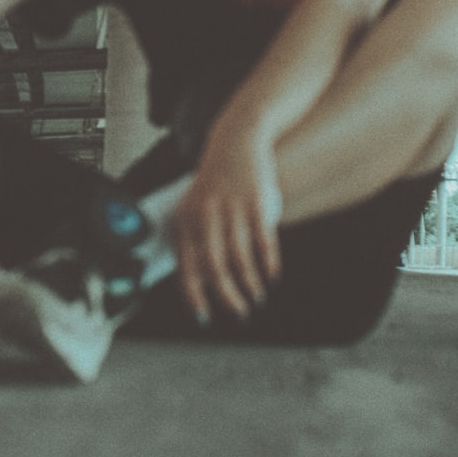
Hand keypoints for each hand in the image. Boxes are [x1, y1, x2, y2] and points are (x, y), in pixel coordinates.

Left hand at [174, 122, 283, 322]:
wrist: (236, 140)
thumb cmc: (214, 181)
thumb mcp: (194, 205)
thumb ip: (194, 237)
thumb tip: (197, 279)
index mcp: (186, 219)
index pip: (186, 266)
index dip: (195, 295)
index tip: (205, 316)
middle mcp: (206, 215)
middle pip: (216, 268)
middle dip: (228, 297)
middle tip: (239, 313)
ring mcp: (232, 208)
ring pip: (241, 258)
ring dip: (250, 284)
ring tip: (257, 297)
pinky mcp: (256, 201)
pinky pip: (263, 241)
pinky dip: (268, 264)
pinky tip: (271, 277)